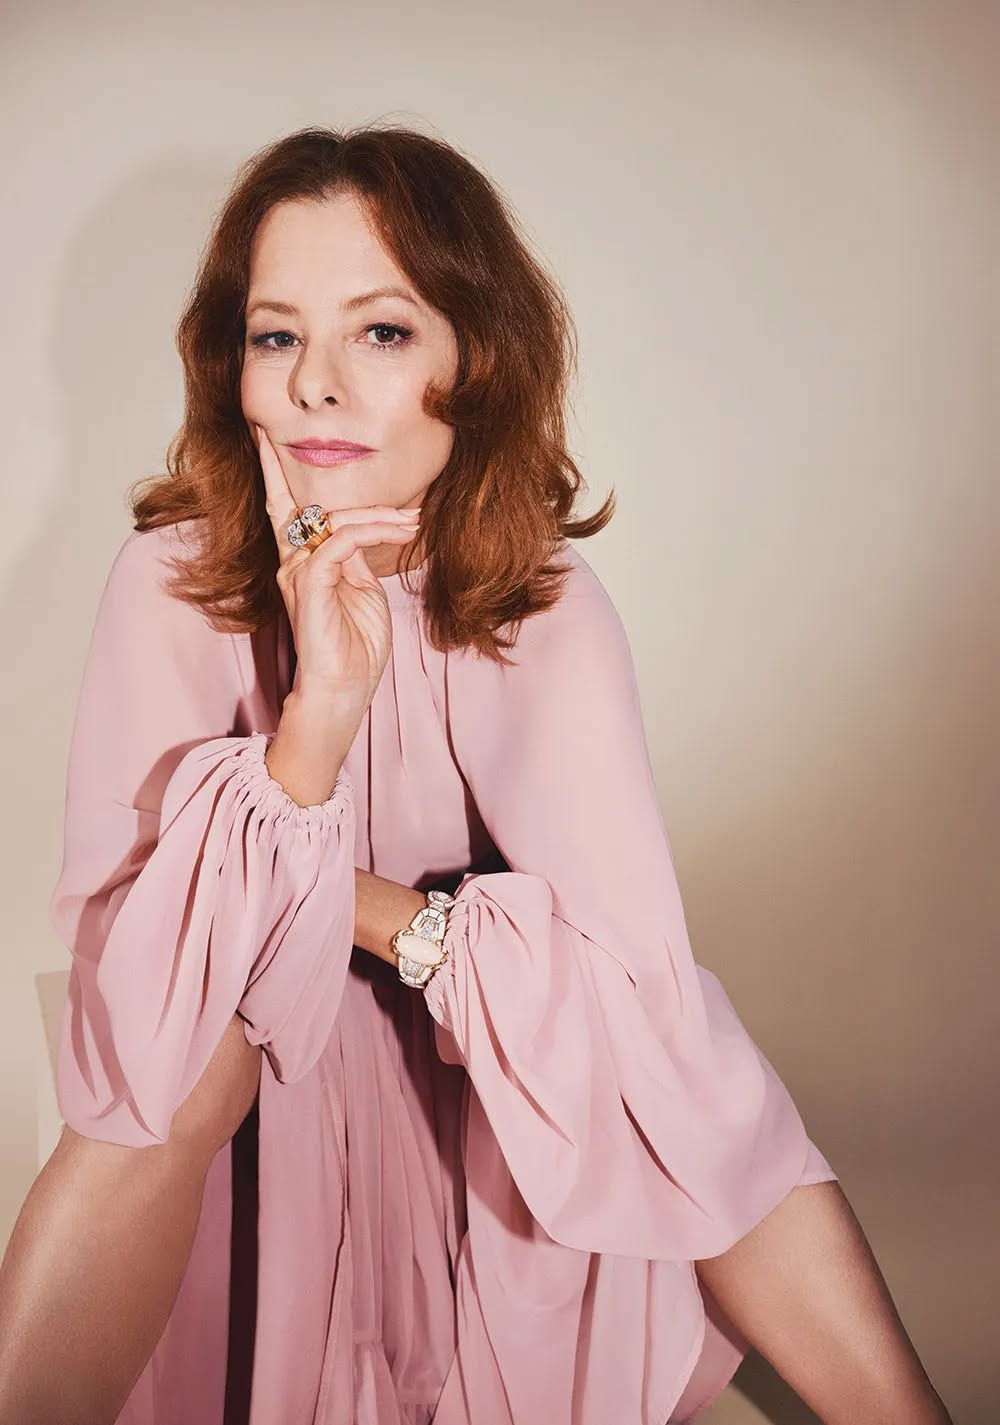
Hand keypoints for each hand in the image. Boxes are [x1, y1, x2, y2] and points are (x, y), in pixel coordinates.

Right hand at [255, 424, 420, 712]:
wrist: (343, 692)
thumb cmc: (355, 650)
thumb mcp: (362, 593)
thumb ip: (355, 559)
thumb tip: (361, 534)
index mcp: (302, 564)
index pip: (284, 509)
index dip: (273, 472)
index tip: (265, 435)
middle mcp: (292, 563)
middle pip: (289, 503)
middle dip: (291, 468)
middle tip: (323, 450)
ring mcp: (298, 573)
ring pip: (334, 520)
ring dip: (381, 516)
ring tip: (414, 522)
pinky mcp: (311, 584)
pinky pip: (340, 541)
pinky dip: (372, 532)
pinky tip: (399, 533)